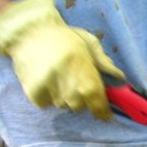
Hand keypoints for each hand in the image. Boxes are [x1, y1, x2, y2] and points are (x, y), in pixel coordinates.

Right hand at [0, 0, 123, 118]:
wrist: (27, 32)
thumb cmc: (62, 36)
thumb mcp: (88, 43)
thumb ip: (103, 62)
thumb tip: (119, 78)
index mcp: (81, 67)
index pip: (96, 98)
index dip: (102, 110)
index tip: (105, 115)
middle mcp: (65, 81)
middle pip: (79, 106)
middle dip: (82, 99)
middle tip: (75, 82)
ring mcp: (48, 89)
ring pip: (63, 105)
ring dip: (65, 97)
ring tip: (59, 77)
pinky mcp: (34, 94)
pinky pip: (48, 104)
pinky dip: (49, 96)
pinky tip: (46, 79)